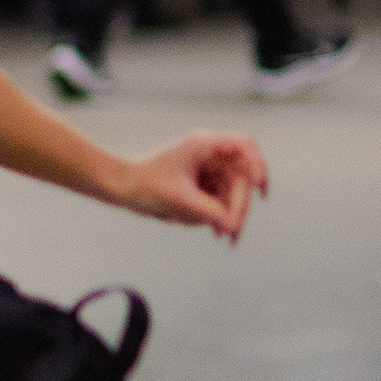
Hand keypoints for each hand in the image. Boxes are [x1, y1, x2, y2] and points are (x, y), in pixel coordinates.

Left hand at [105, 129, 265, 240]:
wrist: (122, 186)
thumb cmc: (144, 183)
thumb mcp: (178, 199)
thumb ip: (207, 211)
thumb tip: (232, 226)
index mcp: (203, 144)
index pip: (243, 145)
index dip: (257, 164)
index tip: (258, 188)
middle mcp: (210, 153)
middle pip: (242, 176)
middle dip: (240, 204)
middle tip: (233, 231)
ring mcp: (208, 167)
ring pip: (234, 190)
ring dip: (232, 213)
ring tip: (225, 236)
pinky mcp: (204, 181)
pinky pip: (223, 197)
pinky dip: (222, 214)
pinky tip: (218, 231)